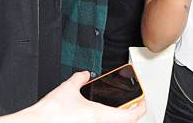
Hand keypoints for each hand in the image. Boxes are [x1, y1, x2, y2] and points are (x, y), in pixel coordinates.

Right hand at [30, 71, 145, 121]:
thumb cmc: (50, 114)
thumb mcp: (68, 88)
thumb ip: (79, 79)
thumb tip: (84, 74)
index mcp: (100, 116)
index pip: (132, 115)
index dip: (141, 106)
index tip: (143, 100)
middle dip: (130, 113)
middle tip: (132, 105)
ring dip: (118, 119)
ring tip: (118, 110)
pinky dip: (103, 121)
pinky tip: (97, 116)